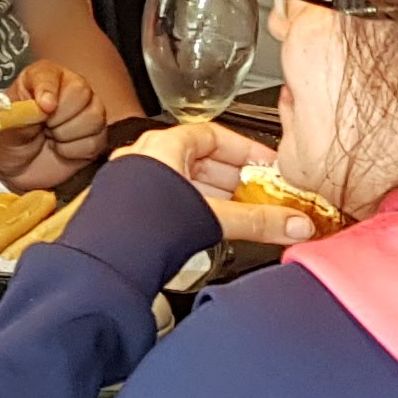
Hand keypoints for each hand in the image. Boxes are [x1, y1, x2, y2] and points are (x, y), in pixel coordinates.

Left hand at [0, 61, 112, 187]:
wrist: (15, 168)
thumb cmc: (7, 139)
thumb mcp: (4, 128)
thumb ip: (22, 116)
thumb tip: (45, 107)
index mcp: (42, 76)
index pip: (51, 74)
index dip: (48, 90)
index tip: (44, 108)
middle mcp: (69, 87)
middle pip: (81, 92)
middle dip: (59, 117)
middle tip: (43, 127)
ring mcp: (87, 110)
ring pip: (94, 116)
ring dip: (66, 135)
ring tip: (50, 137)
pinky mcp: (96, 134)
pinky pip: (96, 141)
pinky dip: (75, 151)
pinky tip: (61, 149)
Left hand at [134, 118, 318, 246]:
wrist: (104, 261)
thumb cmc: (139, 226)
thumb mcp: (212, 216)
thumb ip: (257, 221)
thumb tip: (293, 224)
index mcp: (163, 146)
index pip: (214, 136)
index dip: (247, 150)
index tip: (269, 165)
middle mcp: (145, 158)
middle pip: (202, 161)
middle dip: (236, 179)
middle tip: (264, 195)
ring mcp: (134, 183)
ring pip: (187, 184)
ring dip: (217, 198)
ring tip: (243, 215)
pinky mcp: (129, 209)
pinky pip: (170, 202)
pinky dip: (196, 210)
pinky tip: (210, 228)